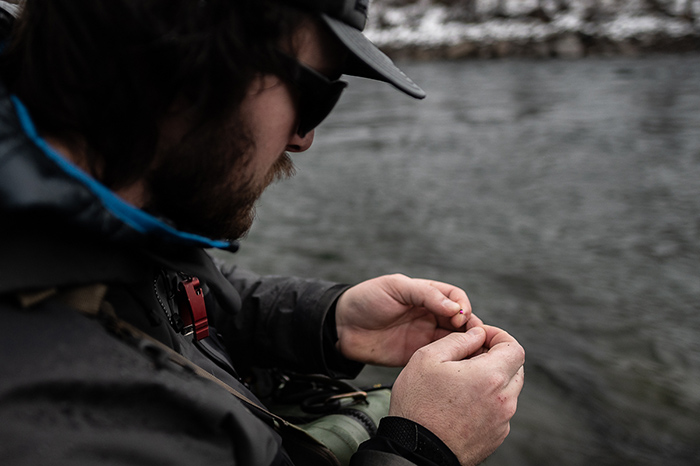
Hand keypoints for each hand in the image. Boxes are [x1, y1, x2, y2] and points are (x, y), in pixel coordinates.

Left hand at [335, 274, 481, 365]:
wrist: (341, 326)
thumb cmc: (366, 299)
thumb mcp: (395, 287)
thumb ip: (425, 294)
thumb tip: (455, 309)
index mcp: (427, 294)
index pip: (456, 298)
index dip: (463, 306)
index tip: (460, 317)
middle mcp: (430, 315)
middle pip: (461, 321)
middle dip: (472, 329)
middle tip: (474, 339)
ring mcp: (425, 336)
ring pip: (455, 341)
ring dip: (466, 346)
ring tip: (471, 354)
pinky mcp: (417, 355)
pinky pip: (440, 358)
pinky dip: (452, 362)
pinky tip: (457, 366)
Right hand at [389, 325, 524, 465]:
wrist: (416, 451)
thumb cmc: (418, 406)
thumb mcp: (427, 358)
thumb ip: (457, 340)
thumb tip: (476, 334)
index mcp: (490, 377)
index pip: (514, 347)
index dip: (499, 336)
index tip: (481, 337)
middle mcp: (503, 400)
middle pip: (515, 368)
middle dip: (496, 357)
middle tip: (470, 356)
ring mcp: (502, 421)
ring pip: (508, 390)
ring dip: (492, 379)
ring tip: (462, 381)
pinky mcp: (496, 436)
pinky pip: (500, 410)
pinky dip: (488, 400)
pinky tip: (462, 402)